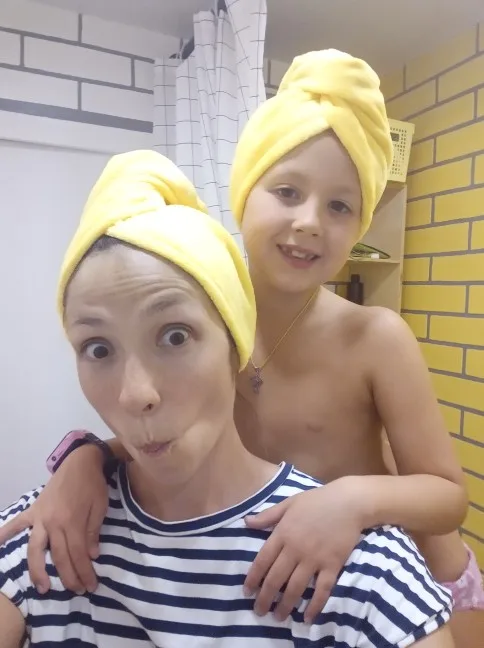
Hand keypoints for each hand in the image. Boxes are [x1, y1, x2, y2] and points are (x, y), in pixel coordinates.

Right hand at [0, 444, 108, 593]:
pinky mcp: (34, 509)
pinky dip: (4, 533)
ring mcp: (41, 517)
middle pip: (59, 556)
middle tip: (77, 589)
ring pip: (36, 549)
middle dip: (69, 576)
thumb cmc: (93, 485)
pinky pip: (17, 523)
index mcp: (72, 522)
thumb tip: (91, 556)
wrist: (80, 461)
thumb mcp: (100, 507)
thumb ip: (93, 532)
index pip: (78, 554)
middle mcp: (53, 522)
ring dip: (38, 570)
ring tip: (43, 588)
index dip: (84, 572)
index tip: (91, 585)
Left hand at [244, 477, 364, 622]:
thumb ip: (267, 515)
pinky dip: (314, 605)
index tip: (246, 592)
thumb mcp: (289, 503)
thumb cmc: (317, 501)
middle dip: (265, 598)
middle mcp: (296, 548)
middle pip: (276, 578)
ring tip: (279, 617)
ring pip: (295, 587)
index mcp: (283, 533)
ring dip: (286, 605)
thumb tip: (246, 522)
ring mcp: (314, 558)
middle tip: (259, 612)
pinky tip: (308, 617)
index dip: (253, 578)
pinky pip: (322, 590)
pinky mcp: (332, 565)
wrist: (348, 502)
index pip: (263, 560)